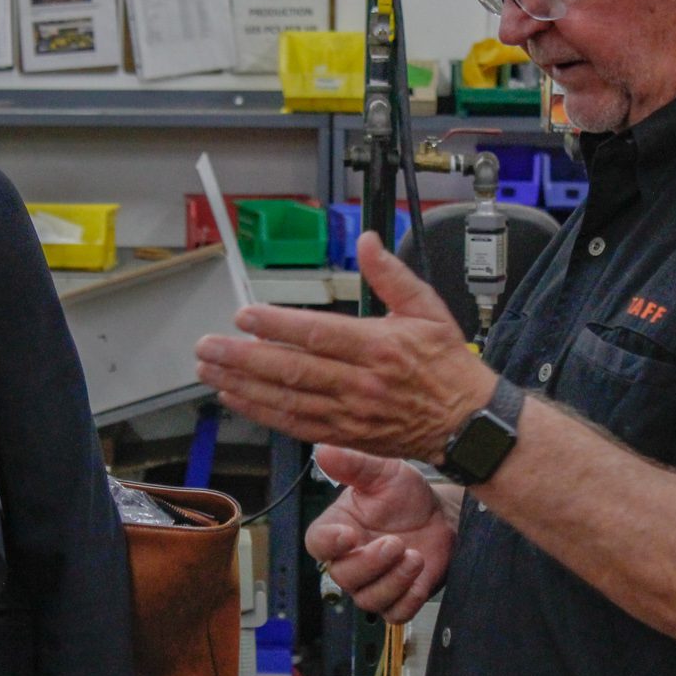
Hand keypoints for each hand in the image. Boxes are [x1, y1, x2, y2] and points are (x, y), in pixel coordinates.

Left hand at [195, 232, 496, 462]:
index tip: (244, 316)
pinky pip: (295, 424)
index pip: (319, 334)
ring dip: (243, 385)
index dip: (278, 326)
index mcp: (380, 346)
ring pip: (287, 400)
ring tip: (209, 369)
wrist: (466, 424)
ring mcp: (351, 413)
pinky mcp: (345, 434)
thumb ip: (392, 274)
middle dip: (244, 358)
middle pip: (293, 370)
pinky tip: (235, 397)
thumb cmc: (447, 365)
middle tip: (209, 346)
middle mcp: (361, 383)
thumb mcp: (428, 309)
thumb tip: (368, 240)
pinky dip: (261, 412)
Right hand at [306, 446, 454, 622]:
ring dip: (393, 581)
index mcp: (337, 529)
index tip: (348, 535)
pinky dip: (408, 598)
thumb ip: (354, 464)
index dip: (329, 543)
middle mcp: (350, 559)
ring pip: (368, 599)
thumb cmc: (406, 495)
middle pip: (343, 576)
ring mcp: (373, 582)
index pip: (317, 543)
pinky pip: (395, 614)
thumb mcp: (383, 472)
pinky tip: (420, 577)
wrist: (442, 516)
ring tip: (414, 556)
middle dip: (370, 563)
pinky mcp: (397, 598)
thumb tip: (325, 450)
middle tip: (395, 543)